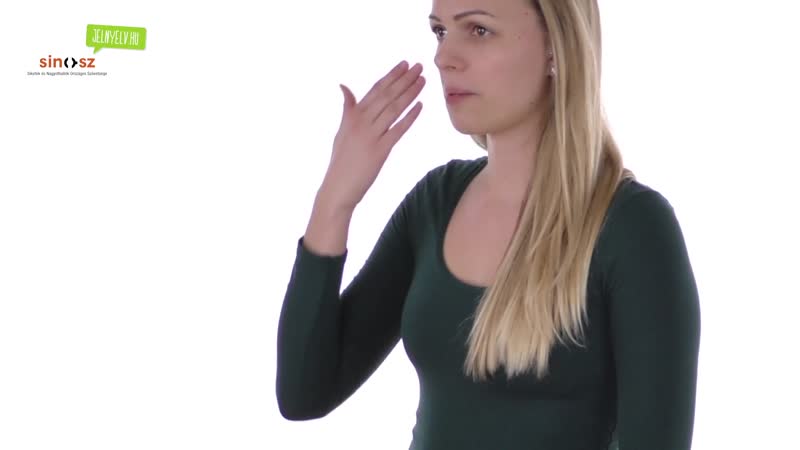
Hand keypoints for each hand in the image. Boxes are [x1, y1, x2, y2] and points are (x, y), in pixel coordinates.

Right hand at [318, 60, 425, 211]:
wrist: (337, 188)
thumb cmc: (340, 162)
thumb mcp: (341, 131)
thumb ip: (347, 109)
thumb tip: (344, 86)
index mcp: (352, 116)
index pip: (375, 90)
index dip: (391, 76)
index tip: (404, 64)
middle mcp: (361, 122)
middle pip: (387, 96)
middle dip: (404, 80)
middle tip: (419, 66)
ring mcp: (371, 136)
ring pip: (394, 109)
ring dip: (410, 93)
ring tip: (423, 80)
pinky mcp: (380, 151)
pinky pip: (398, 130)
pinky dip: (410, 117)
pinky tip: (420, 106)